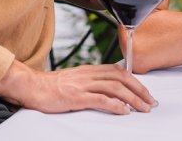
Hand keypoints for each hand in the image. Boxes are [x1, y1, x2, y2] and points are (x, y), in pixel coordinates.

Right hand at [0, 60, 155, 114]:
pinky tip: (124, 111)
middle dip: (139, 90)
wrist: (31, 87)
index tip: (145, 92)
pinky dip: (115, 105)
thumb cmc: (51, 87)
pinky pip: (100, 99)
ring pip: (115, 87)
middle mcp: (88, 74)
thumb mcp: (74, 79)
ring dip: (132, 99)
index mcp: (89, 70)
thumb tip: (108, 89)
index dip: (135, 81)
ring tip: (142, 109)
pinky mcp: (76, 97)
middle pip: (121, 77)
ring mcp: (82, 85)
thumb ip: (90, 81)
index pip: (118, 70)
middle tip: (150, 102)